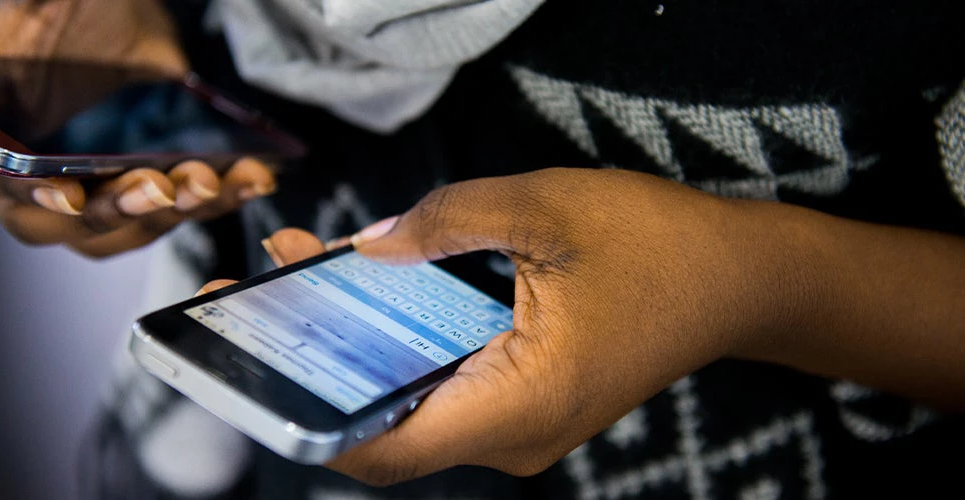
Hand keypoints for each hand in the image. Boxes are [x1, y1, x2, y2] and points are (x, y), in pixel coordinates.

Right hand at [0, 0, 275, 256]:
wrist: (114, 13)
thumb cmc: (63, 15)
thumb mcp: (36, 12)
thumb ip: (24, 28)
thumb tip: (28, 26)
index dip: (30, 195)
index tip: (69, 194)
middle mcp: (35, 182)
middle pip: (70, 226)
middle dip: (119, 209)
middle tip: (159, 185)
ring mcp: (94, 194)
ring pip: (129, 228)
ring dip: (174, 211)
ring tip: (209, 179)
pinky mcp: (145, 194)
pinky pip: (177, 213)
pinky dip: (215, 199)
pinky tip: (247, 178)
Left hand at [200, 168, 790, 482]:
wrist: (736, 280)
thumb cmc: (658, 246)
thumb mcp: (548, 208)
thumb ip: (448, 222)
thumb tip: (366, 249)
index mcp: (519, 403)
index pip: (383, 446)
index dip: (305, 418)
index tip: (245, 367)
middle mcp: (511, 433)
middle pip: (384, 420)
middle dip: (314, 361)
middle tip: (258, 294)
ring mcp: (517, 423)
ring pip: (409, 398)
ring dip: (353, 343)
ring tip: (301, 273)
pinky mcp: (521, 399)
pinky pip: (441, 381)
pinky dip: (398, 340)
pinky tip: (370, 282)